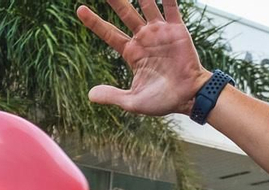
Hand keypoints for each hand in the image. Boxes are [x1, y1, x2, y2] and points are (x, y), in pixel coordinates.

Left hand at [78, 0, 211, 115]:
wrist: (188, 98)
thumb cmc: (162, 102)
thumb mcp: (133, 101)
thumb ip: (112, 96)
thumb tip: (90, 95)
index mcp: (131, 53)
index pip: (109, 33)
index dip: (95, 22)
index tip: (80, 9)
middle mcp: (144, 38)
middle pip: (125, 13)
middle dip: (115, 1)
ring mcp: (160, 32)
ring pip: (146, 6)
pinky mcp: (177, 29)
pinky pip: (171, 8)